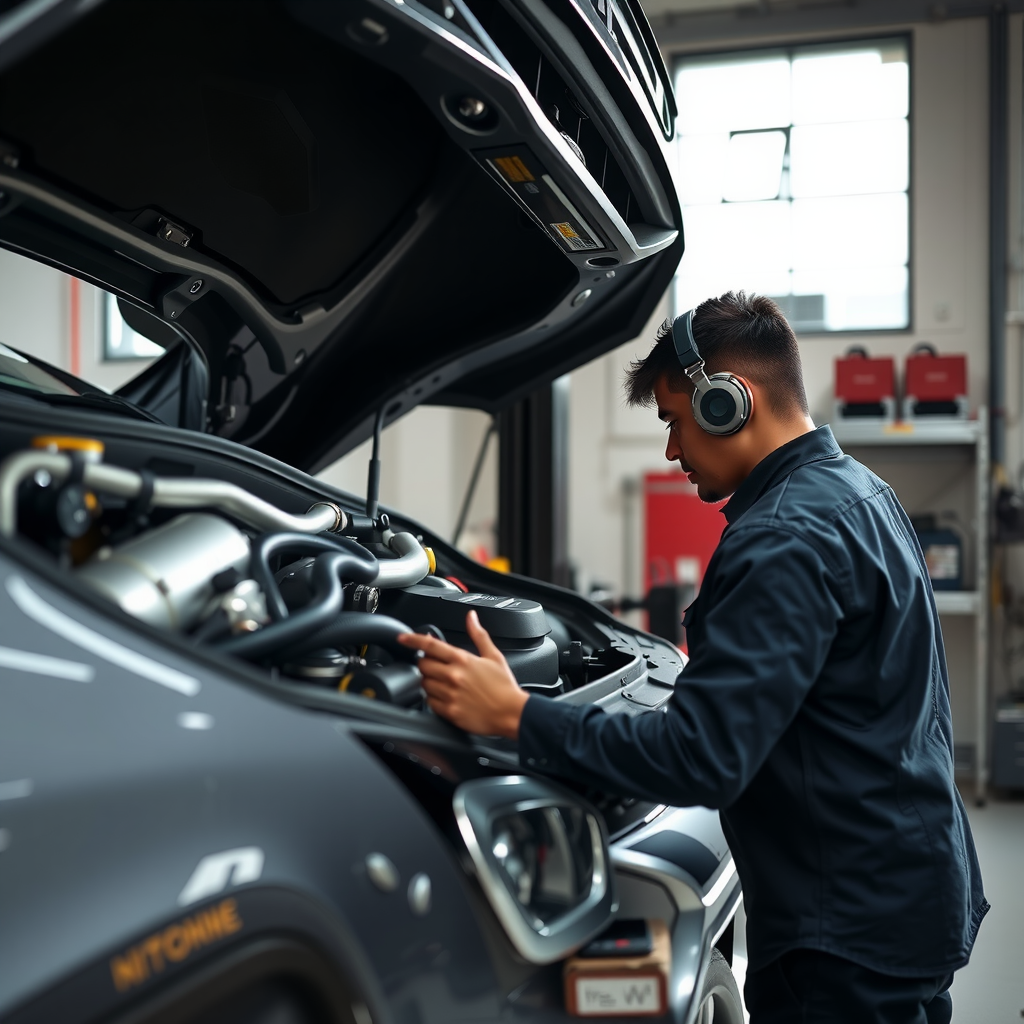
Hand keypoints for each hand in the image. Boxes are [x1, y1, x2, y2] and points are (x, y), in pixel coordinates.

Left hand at [397, 610, 529, 737]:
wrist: (512, 713)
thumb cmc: (505, 686)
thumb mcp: (494, 656)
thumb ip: (479, 635)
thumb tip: (471, 617)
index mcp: (463, 659)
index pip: (430, 646)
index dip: (412, 640)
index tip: (402, 638)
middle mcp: (454, 676)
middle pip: (423, 665)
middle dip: (426, 664)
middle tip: (437, 667)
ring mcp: (450, 694)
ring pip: (424, 684)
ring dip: (429, 682)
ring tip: (444, 684)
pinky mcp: (450, 712)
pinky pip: (430, 702)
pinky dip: (433, 699)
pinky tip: (445, 697)